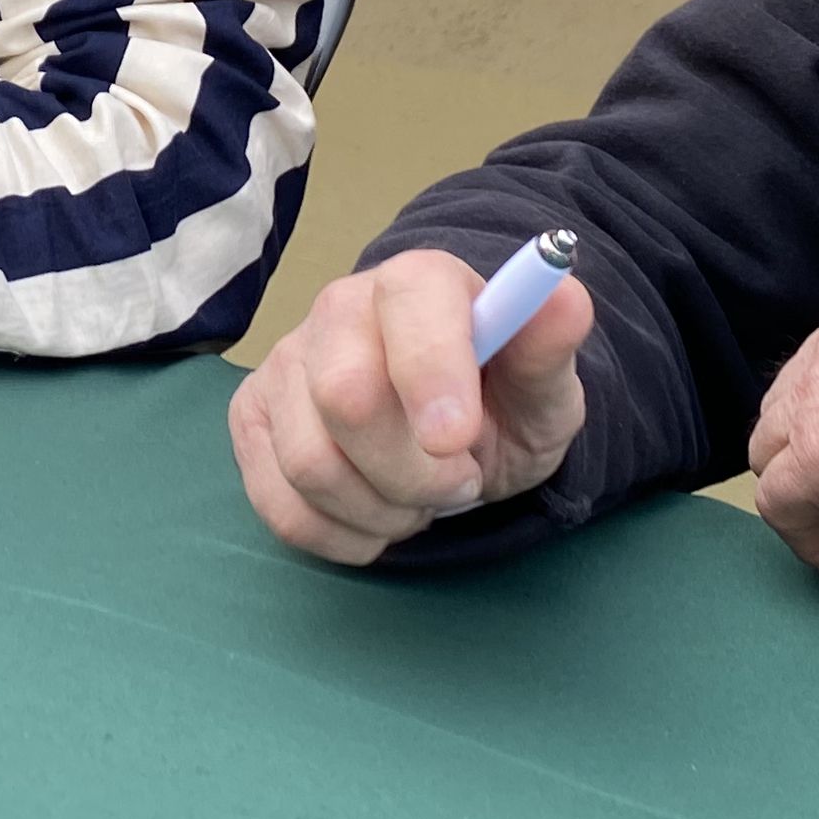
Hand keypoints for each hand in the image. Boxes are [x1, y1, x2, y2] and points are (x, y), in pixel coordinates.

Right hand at [226, 247, 596, 564]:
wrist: (451, 432)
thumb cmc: (498, 401)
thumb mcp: (543, 388)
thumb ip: (549, 350)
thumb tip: (566, 297)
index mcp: (418, 283)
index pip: (408, 306)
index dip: (431, 374)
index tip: (459, 441)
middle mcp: (338, 308)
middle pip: (344, 396)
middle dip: (412, 469)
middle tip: (459, 481)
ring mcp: (285, 364)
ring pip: (309, 462)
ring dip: (382, 509)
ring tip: (419, 496)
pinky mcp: (252, 420)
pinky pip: (279, 504)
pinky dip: (340, 535)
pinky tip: (376, 516)